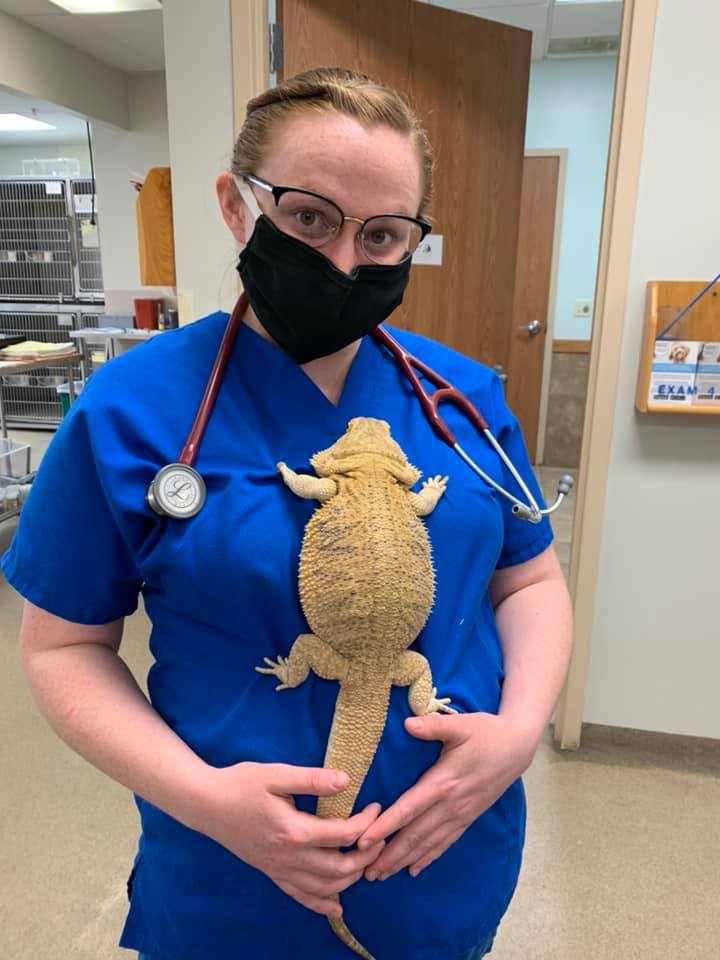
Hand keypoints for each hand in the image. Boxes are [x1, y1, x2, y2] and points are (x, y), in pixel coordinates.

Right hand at [199, 762, 384, 918]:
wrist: (206, 804)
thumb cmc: (241, 784)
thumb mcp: (276, 774)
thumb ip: (312, 779)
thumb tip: (346, 781)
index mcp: (294, 831)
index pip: (343, 834)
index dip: (366, 822)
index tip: (376, 806)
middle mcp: (289, 857)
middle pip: (340, 869)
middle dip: (366, 856)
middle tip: (380, 837)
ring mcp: (279, 869)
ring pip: (324, 889)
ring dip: (351, 879)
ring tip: (367, 860)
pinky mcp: (271, 873)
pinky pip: (300, 897)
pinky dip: (321, 904)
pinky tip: (336, 907)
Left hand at [355, 712, 537, 880]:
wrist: (517, 747)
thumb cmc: (486, 733)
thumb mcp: (461, 725)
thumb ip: (433, 726)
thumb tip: (408, 723)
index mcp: (443, 782)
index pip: (408, 809)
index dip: (385, 826)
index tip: (364, 842)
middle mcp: (450, 804)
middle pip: (415, 835)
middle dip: (389, 855)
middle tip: (365, 873)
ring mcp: (461, 814)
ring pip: (428, 843)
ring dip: (404, 860)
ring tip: (382, 875)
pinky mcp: (468, 817)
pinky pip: (446, 842)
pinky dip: (429, 857)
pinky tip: (415, 869)